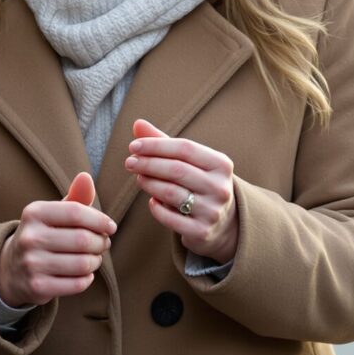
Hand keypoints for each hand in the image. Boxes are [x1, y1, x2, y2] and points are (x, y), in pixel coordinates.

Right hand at [0, 172, 116, 306]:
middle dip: (101, 243)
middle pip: (83, 240)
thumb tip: (86, 177)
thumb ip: (74, 197)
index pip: (77, 212)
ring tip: (94, 258)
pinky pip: (77, 284)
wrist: (11, 268)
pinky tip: (84, 273)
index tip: (110, 227)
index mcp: (34, 213)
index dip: (100, 220)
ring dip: (96, 261)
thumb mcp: (53, 214)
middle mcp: (30, 237)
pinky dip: (87, 279)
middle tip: (103, 244)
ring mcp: (32, 264)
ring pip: (82, 264)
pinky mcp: (37, 287)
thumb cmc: (43, 234)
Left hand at [125, 120, 238, 264]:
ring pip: (171, 193)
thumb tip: (137, 123)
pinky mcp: (202, 232)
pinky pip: (169, 218)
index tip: (134, 146)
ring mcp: (212, 211)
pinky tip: (151, 200)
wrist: (223, 224)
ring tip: (139, 178)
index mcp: (220, 164)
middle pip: (177, 170)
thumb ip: (163, 142)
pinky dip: (155, 207)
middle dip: (148, 164)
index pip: (185, 148)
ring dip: (149, 183)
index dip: (156, 145)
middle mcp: (220, 187)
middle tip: (130, 162)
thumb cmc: (199, 184)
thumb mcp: (189, 162)